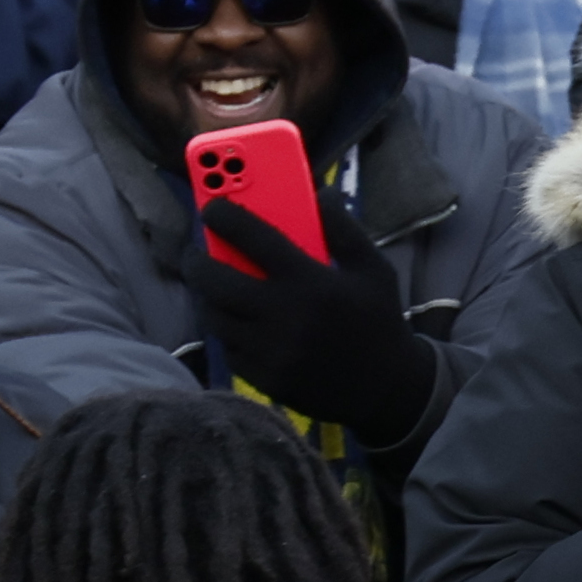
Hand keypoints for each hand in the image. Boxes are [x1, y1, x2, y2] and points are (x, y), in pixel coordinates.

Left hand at [181, 191, 440, 449]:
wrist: (386, 388)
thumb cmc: (378, 320)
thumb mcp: (374, 269)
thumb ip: (344, 229)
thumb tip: (319, 193)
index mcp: (311, 283)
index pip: (254, 238)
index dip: (226, 216)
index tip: (212, 207)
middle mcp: (283, 316)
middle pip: (216, 281)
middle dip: (196, 261)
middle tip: (195, 253)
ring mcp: (268, 351)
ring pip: (214, 317)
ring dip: (205, 297)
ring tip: (210, 284)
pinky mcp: (261, 379)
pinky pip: (227, 348)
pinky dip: (225, 329)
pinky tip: (232, 318)